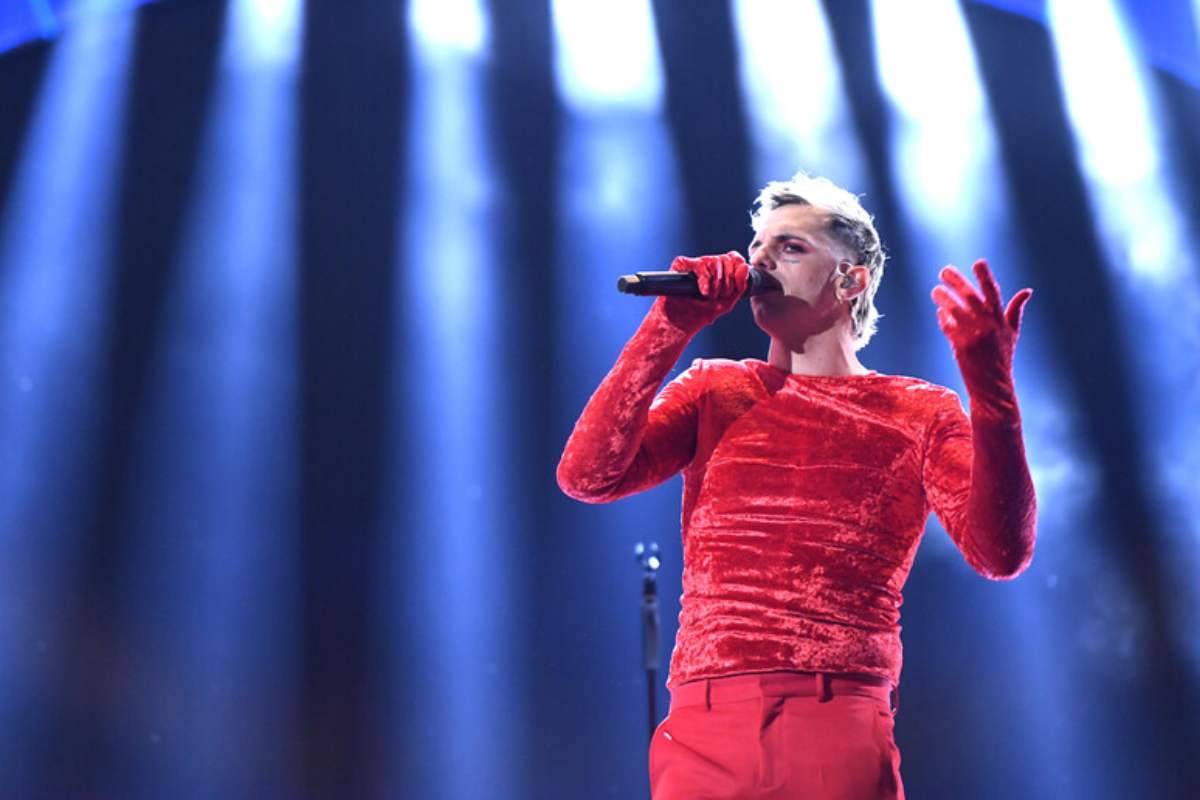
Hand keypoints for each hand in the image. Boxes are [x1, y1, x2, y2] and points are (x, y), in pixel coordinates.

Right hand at [653, 251, 749, 333]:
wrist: (681, 322)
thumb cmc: (701, 313)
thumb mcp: (727, 302)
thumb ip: (739, 286)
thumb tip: (745, 266)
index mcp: (720, 270)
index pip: (734, 258)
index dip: (737, 268)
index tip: (734, 287)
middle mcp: (707, 264)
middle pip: (726, 259)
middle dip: (727, 282)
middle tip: (718, 297)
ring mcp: (694, 263)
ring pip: (714, 261)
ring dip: (716, 284)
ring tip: (709, 296)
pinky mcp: (681, 264)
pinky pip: (700, 264)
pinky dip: (705, 280)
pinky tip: (703, 291)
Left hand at [931, 260, 1031, 400]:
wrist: (993, 388)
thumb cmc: (1002, 360)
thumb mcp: (1012, 335)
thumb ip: (1016, 312)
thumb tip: (1027, 291)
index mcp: (1002, 321)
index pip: (993, 293)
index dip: (986, 276)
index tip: (978, 262)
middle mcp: (989, 326)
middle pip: (971, 297)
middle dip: (957, 281)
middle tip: (944, 270)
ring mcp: (975, 337)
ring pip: (956, 310)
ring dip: (944, 298)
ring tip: (935, 290)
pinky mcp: (962, 347)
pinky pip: (949, 328)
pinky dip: (943, 319)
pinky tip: (939, 312)